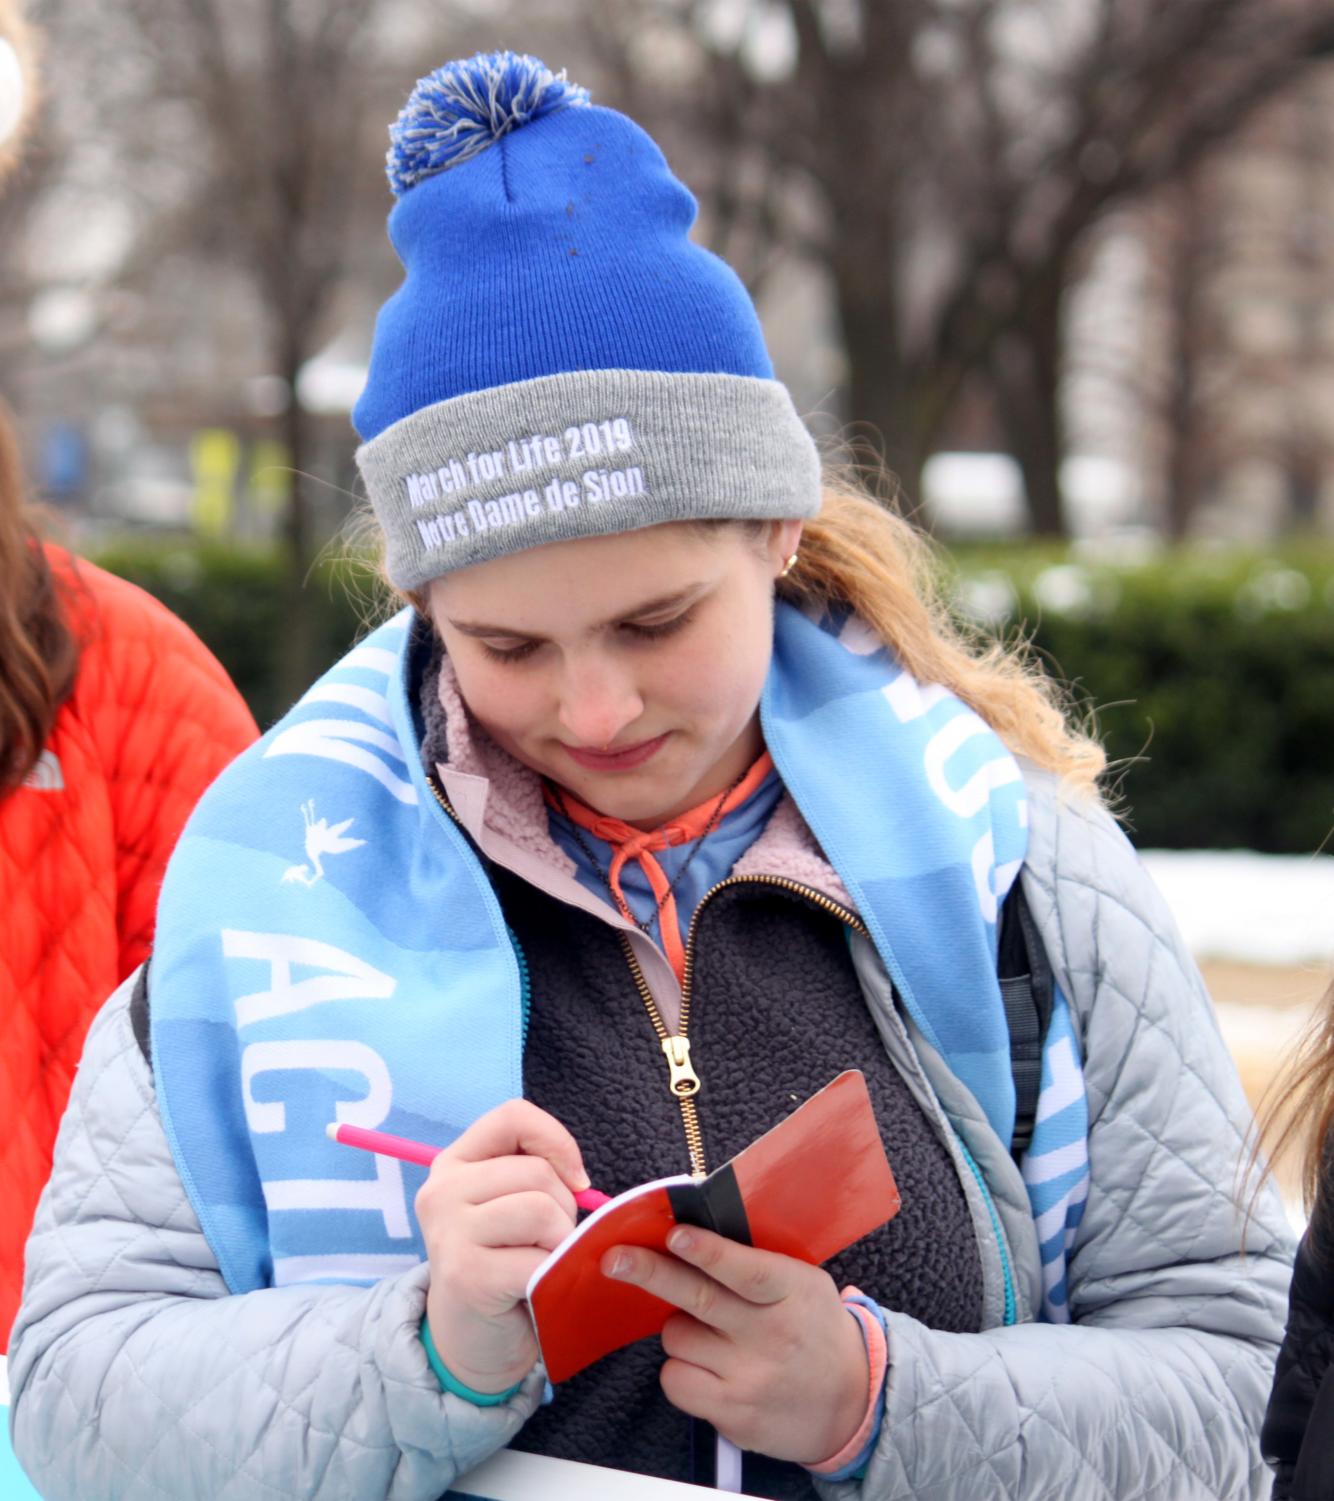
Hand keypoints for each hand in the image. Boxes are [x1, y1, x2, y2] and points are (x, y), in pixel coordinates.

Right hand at [418, 1099, 587, 1393]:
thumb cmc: (504, 1260)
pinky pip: (538, 1259)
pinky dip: (552, 1275)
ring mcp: (449, 1233)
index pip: (512, 1116)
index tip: (575, 1179)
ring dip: (560, 1241)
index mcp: (454, 1162)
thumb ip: (534, 1172)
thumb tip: (578, 1179)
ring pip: (541, 1210)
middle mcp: (442, 1191)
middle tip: (549, 1241)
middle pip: (536, 1172)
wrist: (473, 1338)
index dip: (556, 1140)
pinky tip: (535, 1288)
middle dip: (564, 1208)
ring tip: (542, 1261)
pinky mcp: (466, 1275)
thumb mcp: (511, 1203)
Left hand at [602, 1227, 868, 1463]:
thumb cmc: (814, 1328)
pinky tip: (707, 1367)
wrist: (850, 1403)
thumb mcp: (803, 1283)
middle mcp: (771, 1335)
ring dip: (680, 1328)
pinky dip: (680, 1368)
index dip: (708, 1252)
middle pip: (699, 1299)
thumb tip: (689, 1233)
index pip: (745, 1270)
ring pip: (678, 1337)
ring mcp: (749, 1378)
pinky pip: (675, 1379)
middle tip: (615, 1259)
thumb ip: (757, 1263)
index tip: (675, 1234)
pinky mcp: (731, 1412)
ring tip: (712, 1333)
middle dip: (651, 1273)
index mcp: (792, 1292)